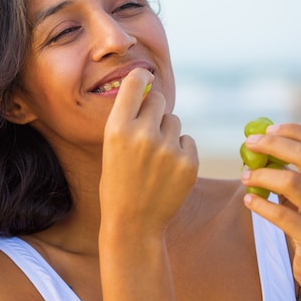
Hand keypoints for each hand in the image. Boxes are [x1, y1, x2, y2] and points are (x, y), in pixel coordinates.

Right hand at [99, 68, 197, 233]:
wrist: (133, 223)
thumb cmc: (117, 181)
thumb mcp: (111, 146)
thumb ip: (128, 117)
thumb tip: (149, 85)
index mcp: (117, 128)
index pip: (135, 82)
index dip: (141, 77)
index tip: (144, 78)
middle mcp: (143, 134)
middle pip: (159, 99)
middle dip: (155, 109)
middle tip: (147, 131)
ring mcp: (168, 149)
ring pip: (174, 121)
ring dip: (168, 132)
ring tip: (155, 157)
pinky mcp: (189, 162)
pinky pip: (187, 140)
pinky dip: (181, 150)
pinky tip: (168, 169)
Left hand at [242, 123, 300, 300]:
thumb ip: (292, 174)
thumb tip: (258, 148)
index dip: (292, 131)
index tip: (266, 129)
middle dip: (273, 146)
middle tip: (248, 145)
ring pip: (293, 183)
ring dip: (262, 175)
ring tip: (244, 177)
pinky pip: (284, 216)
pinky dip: (261, 205)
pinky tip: (248, 201)